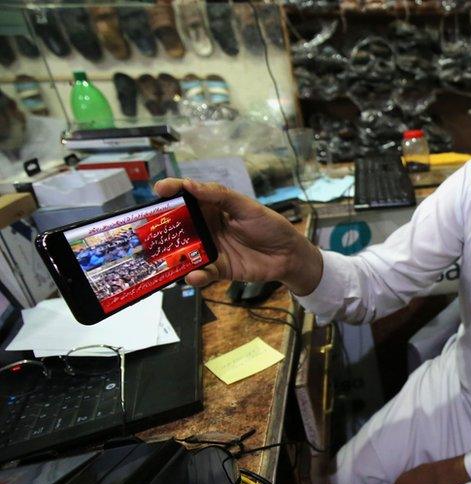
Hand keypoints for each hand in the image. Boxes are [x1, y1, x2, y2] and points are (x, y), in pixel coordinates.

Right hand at [154, 178, 322, 294]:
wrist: (289, 255)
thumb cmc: (270, 226)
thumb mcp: (247, 207)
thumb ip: (219, 196)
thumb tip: (190, 185)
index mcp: (213, 207)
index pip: (188, 196)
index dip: (172, 191)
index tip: (159, 190)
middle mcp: (207, 227)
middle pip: (179, 226)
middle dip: (162, 228)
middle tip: (147, 229)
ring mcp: (211, 248)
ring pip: (185, 252)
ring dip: (172, 256)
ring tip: (162, 258)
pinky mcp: (218, 269)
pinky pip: (201, 272)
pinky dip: (195, 276)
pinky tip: (193, 276)